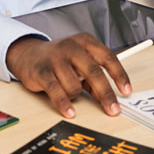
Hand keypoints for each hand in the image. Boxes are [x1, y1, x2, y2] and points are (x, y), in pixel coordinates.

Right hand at [5, 34, 131, 117]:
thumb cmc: (59, 59)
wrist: (28, 54)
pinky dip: (65, 103)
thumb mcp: (80, 61)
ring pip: (75, 86)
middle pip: (94, 72)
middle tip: (113, 109)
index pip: (108, 57)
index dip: (119, 75)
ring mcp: (55, 58)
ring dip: (75, 95)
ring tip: (69, 90)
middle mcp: (71, 47)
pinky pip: (56, 91)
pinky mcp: (42, 71)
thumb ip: (93, 77)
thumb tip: (107, 97)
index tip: (126, 91)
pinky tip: (70, 112)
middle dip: (106, 94)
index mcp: (85, 42)